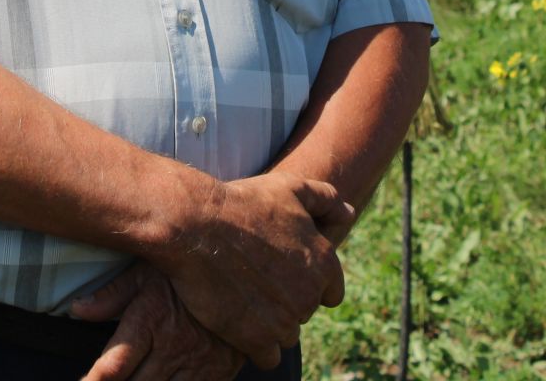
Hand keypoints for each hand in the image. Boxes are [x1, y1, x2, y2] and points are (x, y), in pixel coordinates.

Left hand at [72, 264, 244, 380]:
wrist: (247, 272)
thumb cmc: (189, 269)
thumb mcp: (148, 272)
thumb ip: (112, 295)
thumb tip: (76, 310)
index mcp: (151, 320)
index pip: (114, 364)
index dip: (94, 380)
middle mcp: (173, 347)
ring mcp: (198, 364)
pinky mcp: (218, 374)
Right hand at [154, 171, 349, 368]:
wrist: (196, 225)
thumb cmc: (242, 203)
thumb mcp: (290, 187)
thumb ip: (326, 199)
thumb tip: (349, 212)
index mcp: (324, 263)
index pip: (330, 292)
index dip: (305, 282)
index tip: (280, 274)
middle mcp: (309, 295)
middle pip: (303, 312)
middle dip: (284, 301)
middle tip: (254, 278)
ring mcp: (284, 320)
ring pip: (286, 335)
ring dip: (269, 324)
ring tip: (242, 298)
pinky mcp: (257, 339)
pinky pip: (268, 357)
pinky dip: (255, 344)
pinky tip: (237, 322)